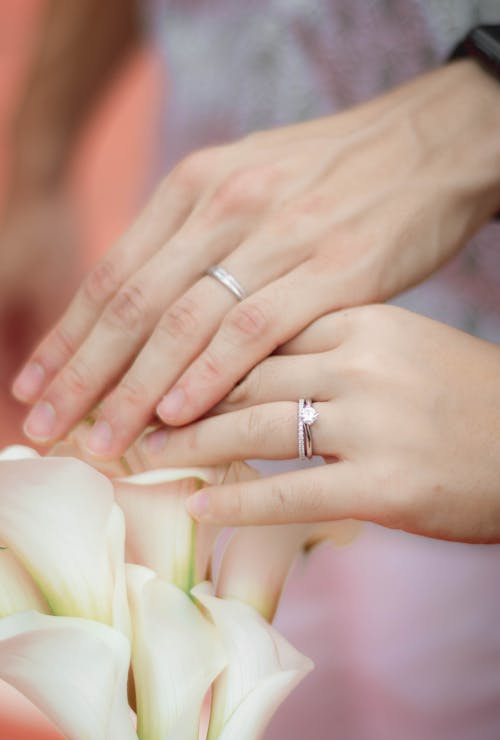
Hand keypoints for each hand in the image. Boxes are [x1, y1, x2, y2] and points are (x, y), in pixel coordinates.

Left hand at [13, 61, 499, 456]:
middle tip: (46, 427)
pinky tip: (178, 416)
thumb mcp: (245, 181)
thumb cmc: (330, 173)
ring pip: (184, 324)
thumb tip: (143, 301)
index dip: (68, 337)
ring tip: (101, 440)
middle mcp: (225, 207)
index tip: (34, 385)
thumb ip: (193, 237)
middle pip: (134, 305)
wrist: (425, 143)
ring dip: (135, 390)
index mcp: (196, 185)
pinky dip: (210, 377)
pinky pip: (255, 330)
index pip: (112, 274)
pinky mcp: (334, 268)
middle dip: (83, 374)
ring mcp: (278, 237)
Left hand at [138, 305, 499, 542]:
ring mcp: (374, 422)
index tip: (146, 363)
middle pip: (244, 375)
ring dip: (190, 446)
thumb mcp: (396, 345)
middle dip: (174, 396)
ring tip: (145, 457)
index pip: (255, 326)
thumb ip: (327, 343)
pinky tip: (198, 508)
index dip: (193, 348)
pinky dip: (239, 503)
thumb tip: (254, 361)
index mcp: (361, 318)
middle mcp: (362, 361)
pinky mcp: (387, 485)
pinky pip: (293, 493)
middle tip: (122, 413)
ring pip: (256, 429)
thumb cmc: (462, 395)